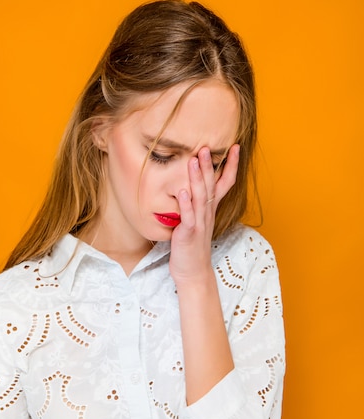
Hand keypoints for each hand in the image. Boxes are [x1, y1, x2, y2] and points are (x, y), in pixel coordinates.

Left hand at [169, 143, 239, 283]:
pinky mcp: (189, 233)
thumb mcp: (197, 221)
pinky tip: (183, 191)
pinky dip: (186, 204)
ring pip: (200, 196)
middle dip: (210, 165)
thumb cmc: (192, 247)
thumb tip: (191, 186)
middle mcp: (207, 214)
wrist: (192, 272)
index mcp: (210, 209)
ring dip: (197, 178)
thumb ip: (197, 204)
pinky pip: (189, 216)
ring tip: (195, 159)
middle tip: (207, 146)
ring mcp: (199, 223)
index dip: (230, 166)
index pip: (224, 183)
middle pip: (211, 185)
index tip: (235, 147)